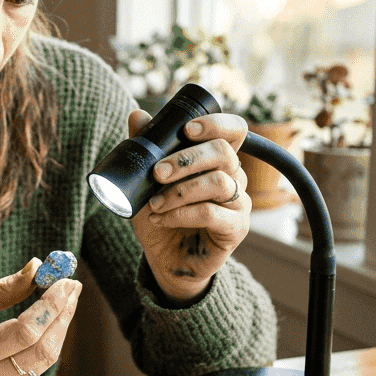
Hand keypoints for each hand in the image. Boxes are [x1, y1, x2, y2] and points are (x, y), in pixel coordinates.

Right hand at [0, 259, 82, 375]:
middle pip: (43, 349)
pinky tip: (51, 318)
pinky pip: (35, 366)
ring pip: (45, 360)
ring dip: (60, 326)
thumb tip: (36, 268)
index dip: (50, 306)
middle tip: (71, 285)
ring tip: (66, 297)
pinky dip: (48, 340)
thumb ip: (2, 290)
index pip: (25, 332)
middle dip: (62, 314)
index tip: (64, 281)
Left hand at [128, 109, 250, 304]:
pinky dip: (181, 214)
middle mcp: (234, 177)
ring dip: (179, 191)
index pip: (234, 131)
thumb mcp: (147, 182)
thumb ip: (146, 149)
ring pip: (219, 182)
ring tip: (154, 203)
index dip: (216, 124)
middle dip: (186, 159)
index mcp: (218, 161)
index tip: (187, 129)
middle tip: (157, 173)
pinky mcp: (235, 228)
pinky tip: (161, 219)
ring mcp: (238, 203)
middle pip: (224, 152)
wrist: (165, 259)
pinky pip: (212, 213)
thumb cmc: (161, 217)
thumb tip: (137, 115)